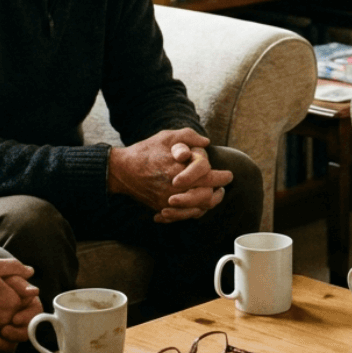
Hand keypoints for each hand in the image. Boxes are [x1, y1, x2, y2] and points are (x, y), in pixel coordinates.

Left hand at [0, 273, 41, 351]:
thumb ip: (13, 268)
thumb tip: (30, 272)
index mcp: (19, 299)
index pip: (34, 310)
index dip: (28, 316)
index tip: (15, 318)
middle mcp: (13, 315)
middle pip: (26, 330)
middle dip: (17, 333)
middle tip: (3, 330)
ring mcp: (1, 327)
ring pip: (11, 343)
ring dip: (4, 344)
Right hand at [109, 128, 231, 221]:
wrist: (122, 170)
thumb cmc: (146, 151)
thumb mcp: (167, 137)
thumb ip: (188, 136)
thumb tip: (206, 142)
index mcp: (181, 170)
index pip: (210, 177)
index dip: (222, 177)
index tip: (228, 175)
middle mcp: (177, 188)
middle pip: (206, 197)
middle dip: (217, 194)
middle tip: (222, 189)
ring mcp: (169, 200)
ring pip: (196, 209)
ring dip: (208, 204)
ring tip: (213, 197)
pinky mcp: (162, 208)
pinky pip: (183, 216)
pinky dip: (192, 212)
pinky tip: (197, 206)